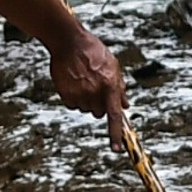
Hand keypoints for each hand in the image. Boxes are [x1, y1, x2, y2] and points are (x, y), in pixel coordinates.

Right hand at [46, 25, 128, 139]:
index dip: (115, 134)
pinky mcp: (66, 93)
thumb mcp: (113, 66)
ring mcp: (79, 93)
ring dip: (86, 100)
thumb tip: (126, 106)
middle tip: (95, 88)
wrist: (69, 41)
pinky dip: (74, 98)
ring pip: (85, 109)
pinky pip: (72, 105)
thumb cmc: (94, 51)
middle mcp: (95, 91)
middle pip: (98, 113)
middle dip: (99, 105)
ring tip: (84, 81)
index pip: (114, 114)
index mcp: (110, 84)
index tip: (116, 150)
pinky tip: (74, 82)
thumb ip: (119, 88)